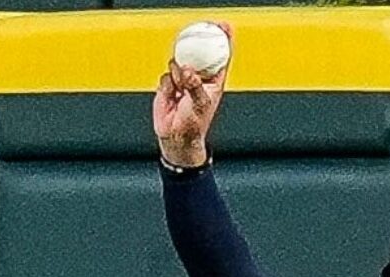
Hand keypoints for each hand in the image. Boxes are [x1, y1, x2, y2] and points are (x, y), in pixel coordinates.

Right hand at [152, 24, 229, 167]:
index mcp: (214, 81)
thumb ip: (195, 86)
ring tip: (180, 86)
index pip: (221, 55)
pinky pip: (166, 76)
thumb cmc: (195, 125)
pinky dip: (167, 83)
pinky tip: (171, 95)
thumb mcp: (201, 105)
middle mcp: (199, 78)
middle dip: (195, 46)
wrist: (176, 138)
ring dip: (178, 72)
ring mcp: (183, 81)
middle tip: (192, 41)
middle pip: (198, 54)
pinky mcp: (168, 85)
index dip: (224, 39)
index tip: (223, 26)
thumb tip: (187, 71)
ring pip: (179, 63)